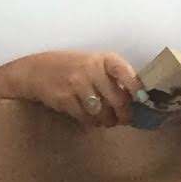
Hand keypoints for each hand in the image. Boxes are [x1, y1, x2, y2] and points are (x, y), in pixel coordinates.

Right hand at [6, 49, 141, 125]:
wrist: (36, 70)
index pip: (126, 73)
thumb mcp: (94, 64)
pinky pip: (86, 117)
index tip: (143, 101)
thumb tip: (136, 100)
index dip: (137, 89)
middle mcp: (92, 69)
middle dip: (124, 114)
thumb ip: (113, 78)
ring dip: (107, 121)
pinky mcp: (65, 99)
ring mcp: (77, 84)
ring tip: (106, 120)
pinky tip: (91, 119)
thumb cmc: (72, 67)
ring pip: (102, 112)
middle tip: (124, 120)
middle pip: (118, 99)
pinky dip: (92, 122)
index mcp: (104, 59)